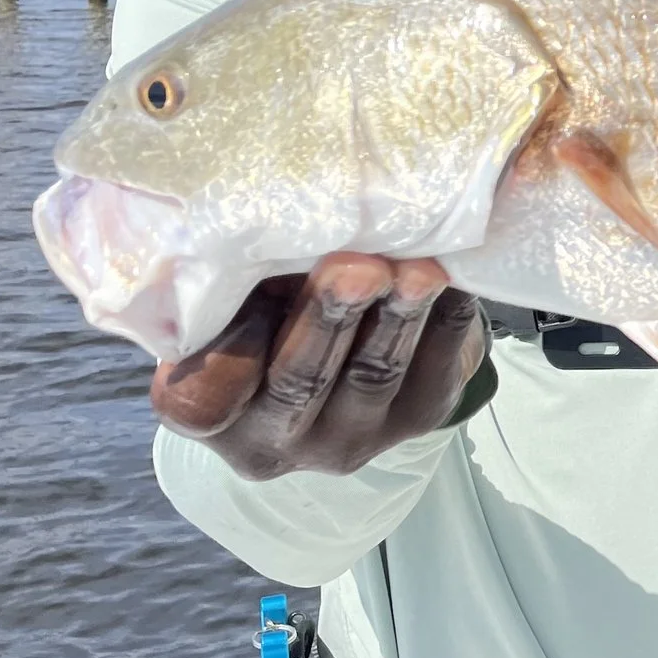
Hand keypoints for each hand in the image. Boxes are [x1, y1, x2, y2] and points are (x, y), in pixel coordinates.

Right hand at [150, 254, 487, 478]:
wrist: (345, 334)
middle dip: (329, 319)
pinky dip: (445, 318)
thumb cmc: (266, 301)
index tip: (254, 287)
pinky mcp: (416, 418)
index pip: (204, 397)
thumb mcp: (233, 292)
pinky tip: (453, 273)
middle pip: (299, 382)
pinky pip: (436, 370)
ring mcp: (350, 437)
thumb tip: (262, 219)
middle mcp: (274, 437)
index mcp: (207, 411)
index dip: (230, 347)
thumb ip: (234, 276)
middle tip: (355, 266)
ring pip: (374, 375)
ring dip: (398, 316)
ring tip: (417, 268)